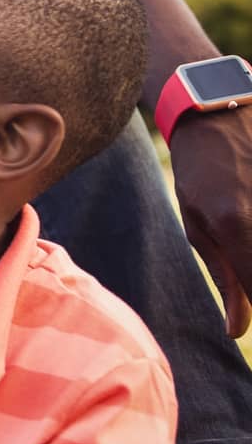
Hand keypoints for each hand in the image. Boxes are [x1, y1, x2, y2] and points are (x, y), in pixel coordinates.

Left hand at [170, 109, 251, 335]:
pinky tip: (244, 221)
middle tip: (238, 258)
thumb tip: (236, 330)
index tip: (251, 318)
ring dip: (251, 254)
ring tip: (237, 235)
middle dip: (251, 275)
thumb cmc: (200, 172)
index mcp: (234, 224)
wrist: (218, 113)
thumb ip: (225, 278)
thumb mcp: (197, 223)